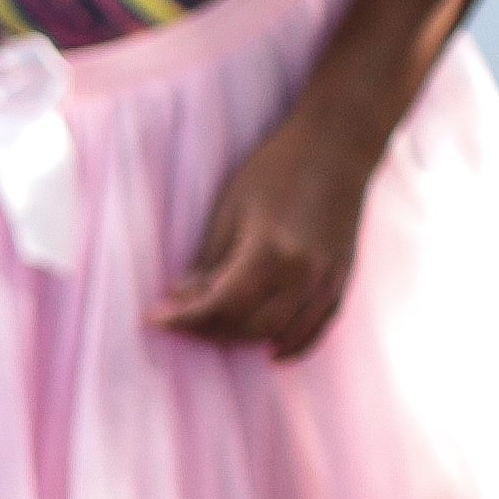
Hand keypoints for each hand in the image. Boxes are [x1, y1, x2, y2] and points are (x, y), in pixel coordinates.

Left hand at [161, 107, 371, 357]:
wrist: (339, 147)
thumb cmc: (278, 168)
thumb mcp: (231, 207)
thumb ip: (212, 257)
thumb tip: (185, 295)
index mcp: (271, 250)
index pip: (221, 304)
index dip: (185, 318)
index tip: (156, 320)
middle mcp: (304, 272)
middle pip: (248, 324)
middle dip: (207, 329)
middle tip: (177, 321)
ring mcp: (328, 278)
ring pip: (280, 331)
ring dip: (241, 338)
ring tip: (211, 329)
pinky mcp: (343, 277)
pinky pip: (319, 326)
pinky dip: (294, 344)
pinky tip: (270, 352)